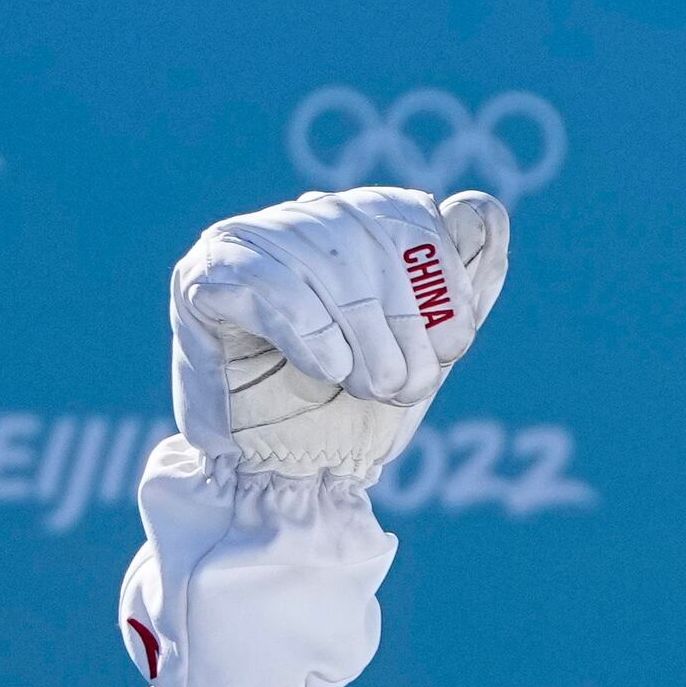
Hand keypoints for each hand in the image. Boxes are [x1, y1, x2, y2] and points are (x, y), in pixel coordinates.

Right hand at [116, 189, 509, 686]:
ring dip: (359, 338)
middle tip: (401, 384)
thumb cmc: (356, 413)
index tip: (448, 347)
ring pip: (321, 260)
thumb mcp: (428, 351)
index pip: (408, 216)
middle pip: (366, 238)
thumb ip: (465, 283)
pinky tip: (325, 369)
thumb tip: (482, 206)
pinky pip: (264, 283)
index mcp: (357, 225)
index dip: (439, 283)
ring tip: (362, 385)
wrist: (290, 480)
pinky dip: (308, 330)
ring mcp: (248, 245)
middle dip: (400, 323)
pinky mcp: (202, 280)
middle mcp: (301, 222)